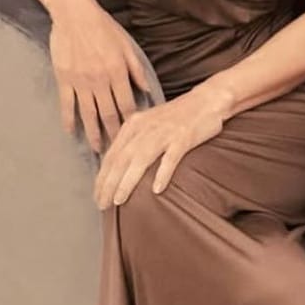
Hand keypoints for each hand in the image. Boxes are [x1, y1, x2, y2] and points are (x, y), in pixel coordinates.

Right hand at [47, 0, 148, 151]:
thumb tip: (148, 91)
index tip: (136, 137)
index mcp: (117, 72)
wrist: (73, 12)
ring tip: (98, 150)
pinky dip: (69, 120)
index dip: (132, 123)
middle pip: (108, 114)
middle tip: (119, 154)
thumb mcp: (127, 45)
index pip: (127, 105)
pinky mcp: (64, 78)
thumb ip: (136, 69)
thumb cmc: (103, 26)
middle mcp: (100, 80)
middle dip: (115, 135)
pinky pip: (67, 104)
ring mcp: (80, 81)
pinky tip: (72, 133)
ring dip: (94, 134)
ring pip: (88, 114)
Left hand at [93, 82, 231, 207]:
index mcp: (134, 125)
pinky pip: (171, 158)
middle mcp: (145, 128)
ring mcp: (164, 132)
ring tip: (119, 200)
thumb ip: (133, 141)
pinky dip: (162, 173)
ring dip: (127, 181)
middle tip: (102, 204)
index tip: (97, 196)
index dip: (102, 177)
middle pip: (122, 159)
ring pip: (140, 159)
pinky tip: (157, 190)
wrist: (207, 100)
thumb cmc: (178, 116)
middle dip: (108, 183)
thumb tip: (118, 166)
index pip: (112, 155)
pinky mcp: (183, 137)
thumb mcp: (148, 123)